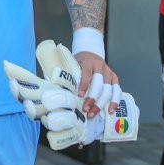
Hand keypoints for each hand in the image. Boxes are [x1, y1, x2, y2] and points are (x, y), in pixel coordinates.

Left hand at [4, 40, 139, 149]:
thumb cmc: (75, 61)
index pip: (86, 74)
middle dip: (93, 98)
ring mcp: (108, 72)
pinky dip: (115, 100)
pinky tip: (110, 110)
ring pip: (109, 89)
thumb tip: (46, 89)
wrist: (90, 50)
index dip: (83, 85)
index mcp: (86, 62)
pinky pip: (117, 90)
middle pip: (99, 84)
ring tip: (95, 114)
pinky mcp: (114, 77)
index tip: (79, 96)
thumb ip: (61, 74)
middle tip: (86, 110)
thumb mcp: (68, 64)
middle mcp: (99, 66)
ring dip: (102, 103)